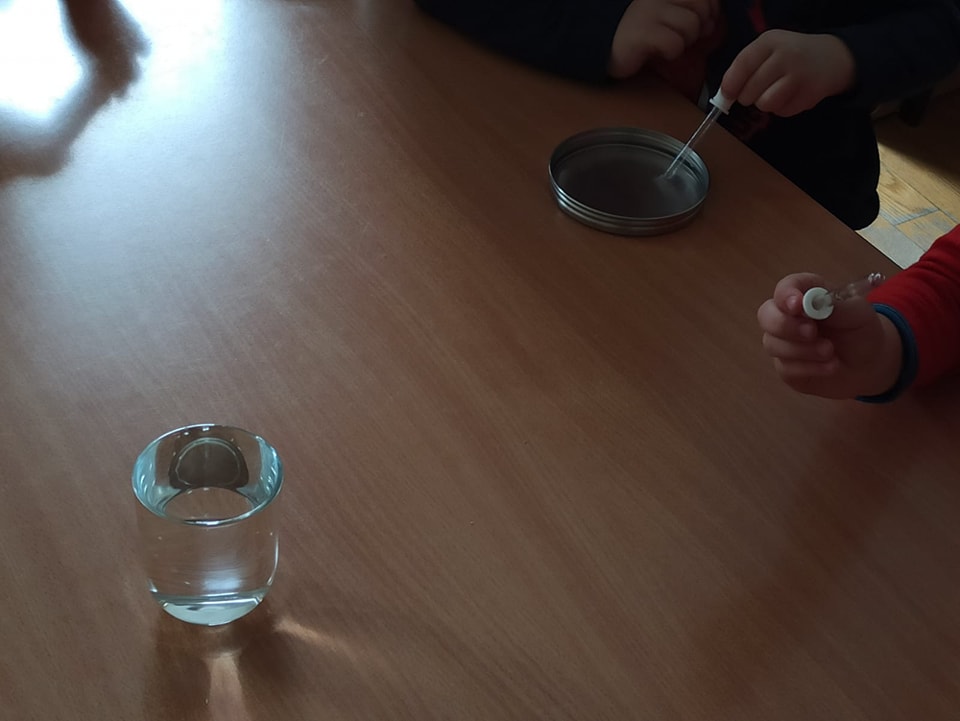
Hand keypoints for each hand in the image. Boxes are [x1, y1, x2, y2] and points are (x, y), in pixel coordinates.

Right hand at [609, 0, 718, 77]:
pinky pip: (674, 43)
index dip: (710, 10)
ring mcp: (648, 11)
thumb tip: (714, 17)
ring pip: (690, 24)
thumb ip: (692, 10)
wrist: (606, 49)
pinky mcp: (641, 32)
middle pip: (701, 7)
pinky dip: (671, 52)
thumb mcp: (669, 16)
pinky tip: (658, 52)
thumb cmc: (642, 34)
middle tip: (683, 38)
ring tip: (669, 44)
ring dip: (684, 41)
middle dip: (699, 27)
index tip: (701, 23)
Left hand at [720, 30, 855, 116]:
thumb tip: (724, 96)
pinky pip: (782, 112)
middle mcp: (785, 56)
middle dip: (748, 97)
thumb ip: (745, 68)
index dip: (730, 85)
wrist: (830, 58)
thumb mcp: (767, 51)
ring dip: (765, 104)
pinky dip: (782, 108)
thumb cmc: (789, 56)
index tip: (726, 95)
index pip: (742, 65)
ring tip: (774, 92)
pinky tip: (791, 95)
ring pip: (765, 104)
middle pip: (750, 90)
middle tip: (759, 90)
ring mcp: (799, 75)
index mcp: (770, 42)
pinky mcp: (809, 94)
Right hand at [757, 273, 902, 398]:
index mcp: (806, 294)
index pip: (786, 287)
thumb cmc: (861, 331)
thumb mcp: (860, 314)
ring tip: (831, 353)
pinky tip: (830, 366)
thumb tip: (813, 303)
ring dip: (803, 350)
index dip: (786, 294)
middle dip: (785, 325)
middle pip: (766, 315)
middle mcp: (788, 316)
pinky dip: (809, 368)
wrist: (868, 366)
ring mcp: (783, 342)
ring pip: (773, 344)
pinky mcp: (785, 367)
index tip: (797, 306)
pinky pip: (785, 367)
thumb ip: (837, 306)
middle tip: (811, 333)